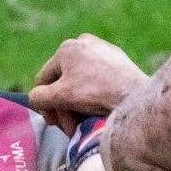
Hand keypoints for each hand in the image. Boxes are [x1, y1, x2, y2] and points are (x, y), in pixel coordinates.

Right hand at [27, 33, 147, 133]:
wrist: (135, 94)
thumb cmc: (95, 93)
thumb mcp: (59, 96)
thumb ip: (38, 97)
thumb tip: (35, 98)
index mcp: (66, 48)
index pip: (44, 79)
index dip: (44, 104)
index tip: (54, 123)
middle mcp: (84, 42)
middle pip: (63, 82)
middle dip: (63, 108)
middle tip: (69, 128)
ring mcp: (103, 49)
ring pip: (80, 82)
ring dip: (77, 105)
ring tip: (83, 123)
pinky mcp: (119, 60)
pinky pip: (98, 80)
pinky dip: (94, 96)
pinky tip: (98, 110)